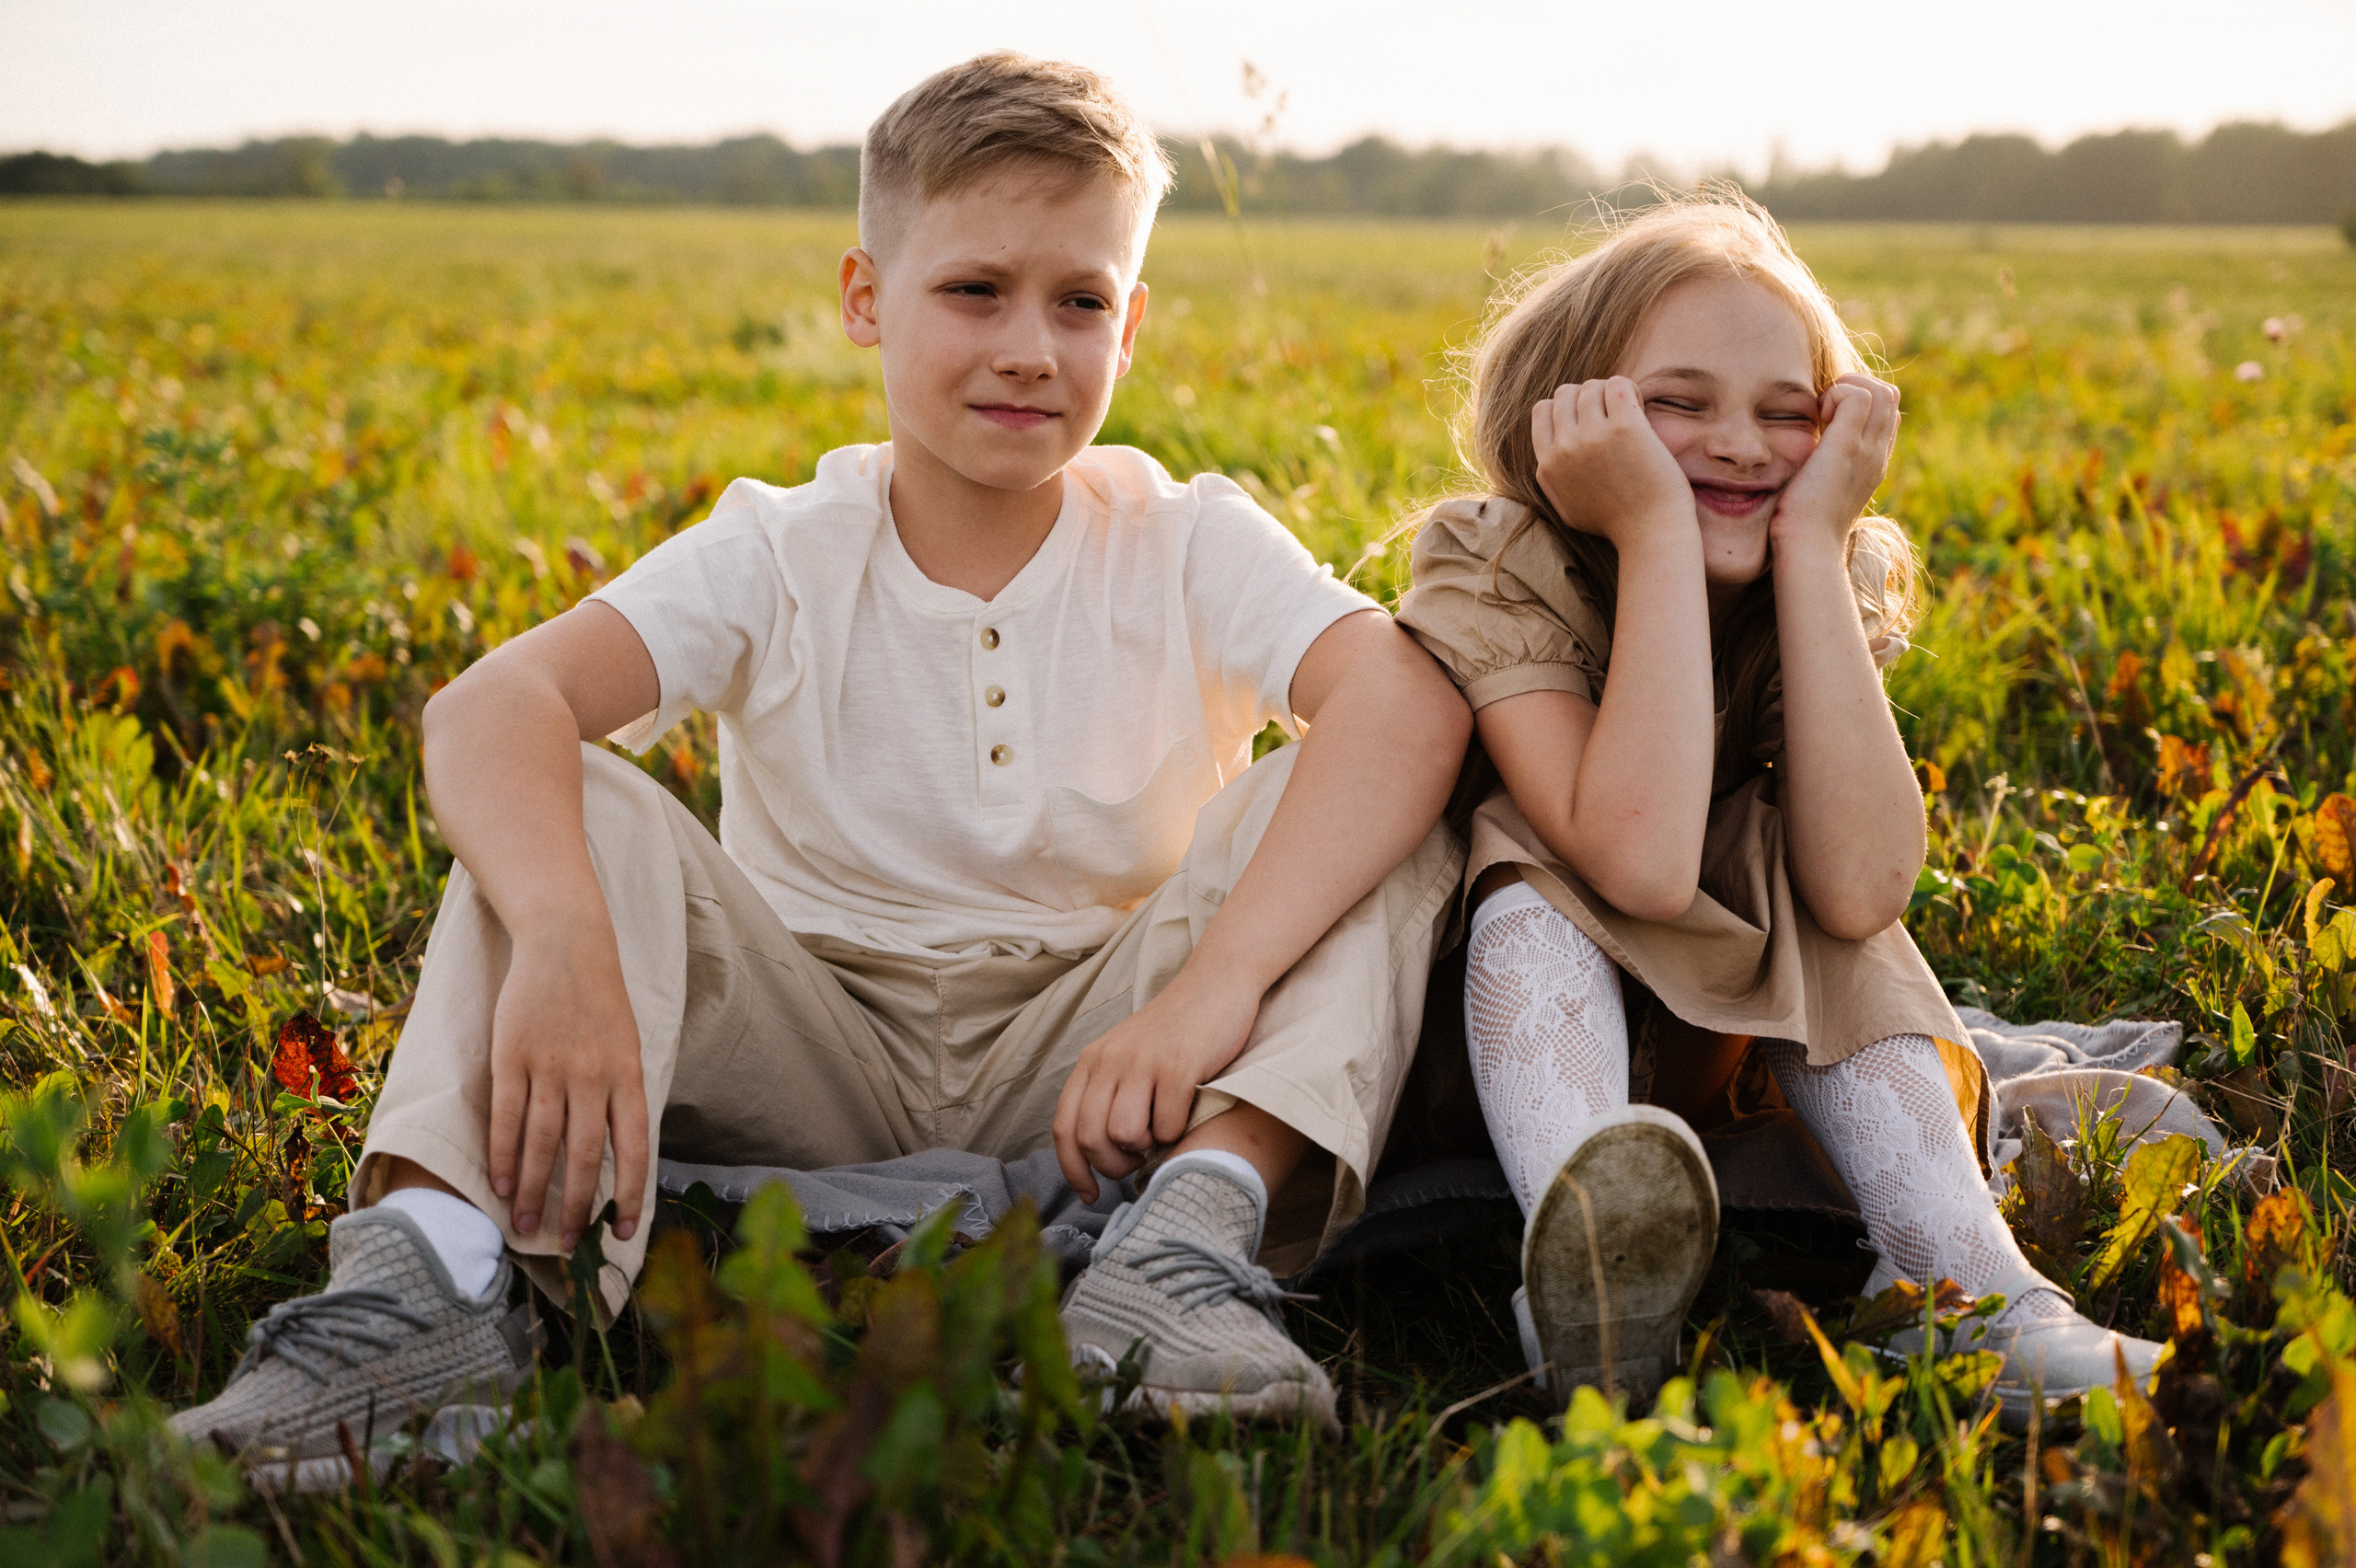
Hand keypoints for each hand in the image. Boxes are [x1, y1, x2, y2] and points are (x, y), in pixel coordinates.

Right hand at [487, 922, 648, 1248]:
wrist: (567, 944)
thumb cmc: (600, 1003)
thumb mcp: (628, 1048)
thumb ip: (622, 1097)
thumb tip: (619, 1157)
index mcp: (629, 1077)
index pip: (635, 1149)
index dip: (631, 1196)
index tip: (622, 1234)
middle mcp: (593, 1077)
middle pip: (585, 1157)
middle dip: (576, 1208)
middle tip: (566, 1245)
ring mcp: (551, 1067)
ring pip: (542, 1144)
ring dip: (533, 1192)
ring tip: (525, 1227)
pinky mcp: (512, 1056)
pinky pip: (506, 1116)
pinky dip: (502, 1155)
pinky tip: (501, 1184)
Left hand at [1052, 967, 1260, 1201]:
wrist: (1217, 984)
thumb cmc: (1177, 1031)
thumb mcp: (1129, 1057)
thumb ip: (1110, 1095)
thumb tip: (1104, 1158)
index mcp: (1092, 1061)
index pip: (1064, 1128)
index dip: (1073, 1171)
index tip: (1091, 1195)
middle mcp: (1109, 1060)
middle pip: (1090, 1139)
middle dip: (1113, 1165)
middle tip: (1137, 1160)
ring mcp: (1142, 1063)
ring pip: (1124, 1135)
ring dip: (1145, 1148)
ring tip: (1162, 1131)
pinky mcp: (1177, 1066)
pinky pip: (1167, 1126)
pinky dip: (1177, 1133)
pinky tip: (1185, 1113)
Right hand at [1530, 378, 1694, 546]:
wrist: (1650, 534)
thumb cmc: (1615, 523)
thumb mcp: (1567, 508)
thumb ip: (1551, 480)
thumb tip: (1546, 454)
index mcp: (1547, 465)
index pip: (1542, 410)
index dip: (1565, 408)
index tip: (1587, 421)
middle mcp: (1565, 448)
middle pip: (1565, 394)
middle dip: (1588, 397)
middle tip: (1611, 414)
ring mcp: (1593, 436)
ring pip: (1591, 386)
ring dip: (1610, 392)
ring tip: (1628, 410)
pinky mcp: (1625, 428)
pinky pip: (1618, 384)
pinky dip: (1628, 388)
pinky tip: (1639, 406)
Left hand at [1771, 374, 1899, 549]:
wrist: (1808, 547)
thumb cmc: (1802, 525)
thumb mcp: (1820, 490)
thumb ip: (1825, 468)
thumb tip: (1809, 457)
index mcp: (1873, 462)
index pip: (1885, 413)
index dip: (1858, 402)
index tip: (1826, 419)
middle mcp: (1877, 454)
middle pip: (1889, 396)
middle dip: (1854, 389)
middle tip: (1823, 412)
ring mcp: (1867, 449)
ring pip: (1881, 391)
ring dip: (1846, 390)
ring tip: (1822, 415)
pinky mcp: (1847, 446)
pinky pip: (1858, 395)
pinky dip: (1835, 394)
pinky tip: (1817, 418)